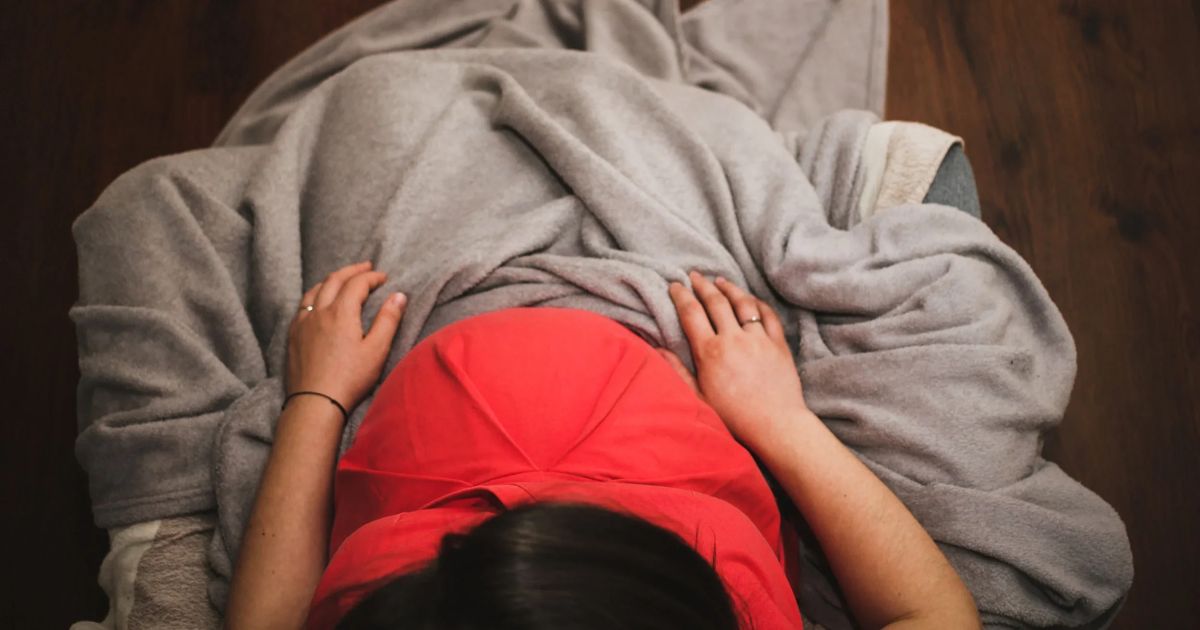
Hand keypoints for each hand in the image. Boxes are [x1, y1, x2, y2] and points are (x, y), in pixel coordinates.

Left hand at [286, 261, 406, 413]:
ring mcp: (302, 323)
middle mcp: (319, 312)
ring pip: (314, 290)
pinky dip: (315, 295)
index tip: (384, 277)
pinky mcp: (293, 336)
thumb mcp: (377, 350)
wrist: (314, 402)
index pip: (357, 283)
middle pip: (334, 280)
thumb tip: (399, 295)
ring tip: (341, 279)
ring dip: (330, 280)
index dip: (372, 277)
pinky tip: (318, 303)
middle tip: (366, 267)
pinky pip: (302, 306)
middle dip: (352, 271)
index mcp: (341, 313)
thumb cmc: (349, 379)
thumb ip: (388, 320)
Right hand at [663, 271, 807, 448]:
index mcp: (710, 353)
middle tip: (694, 276)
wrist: (775, 424)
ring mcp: (758, 339)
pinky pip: (767, 314)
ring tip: (720, 281)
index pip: (692, 313)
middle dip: (702, 285)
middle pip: (715, 302)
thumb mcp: (698, 398)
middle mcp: (733, 339)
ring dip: (729, 288)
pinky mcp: (778, 343)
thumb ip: (678, 371)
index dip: (681, 296)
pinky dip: (757, 302)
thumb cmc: (734, 417)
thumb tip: (658, 349)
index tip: (675, 285)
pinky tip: (749, 299)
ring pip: (742, 303)